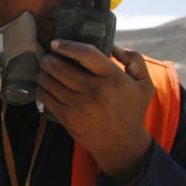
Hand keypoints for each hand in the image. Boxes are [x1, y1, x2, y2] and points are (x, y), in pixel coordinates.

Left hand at [36, 40, 153, 183]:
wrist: (120, 143)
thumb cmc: (131, 110)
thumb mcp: (144, 83)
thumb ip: (134, 59)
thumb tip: (114, 45)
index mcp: (112, 78)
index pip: (86, 54)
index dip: (68, 46)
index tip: (57, 42)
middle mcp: (93, 90)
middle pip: (60, 68)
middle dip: (49, 59)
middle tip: (47, 56)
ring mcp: (78, 105)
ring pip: (49, 82)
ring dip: (43, 73)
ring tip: (44, 70)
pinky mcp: (67, 117)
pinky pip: (46, 98)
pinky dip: (41, 89)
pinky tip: (43, 85)